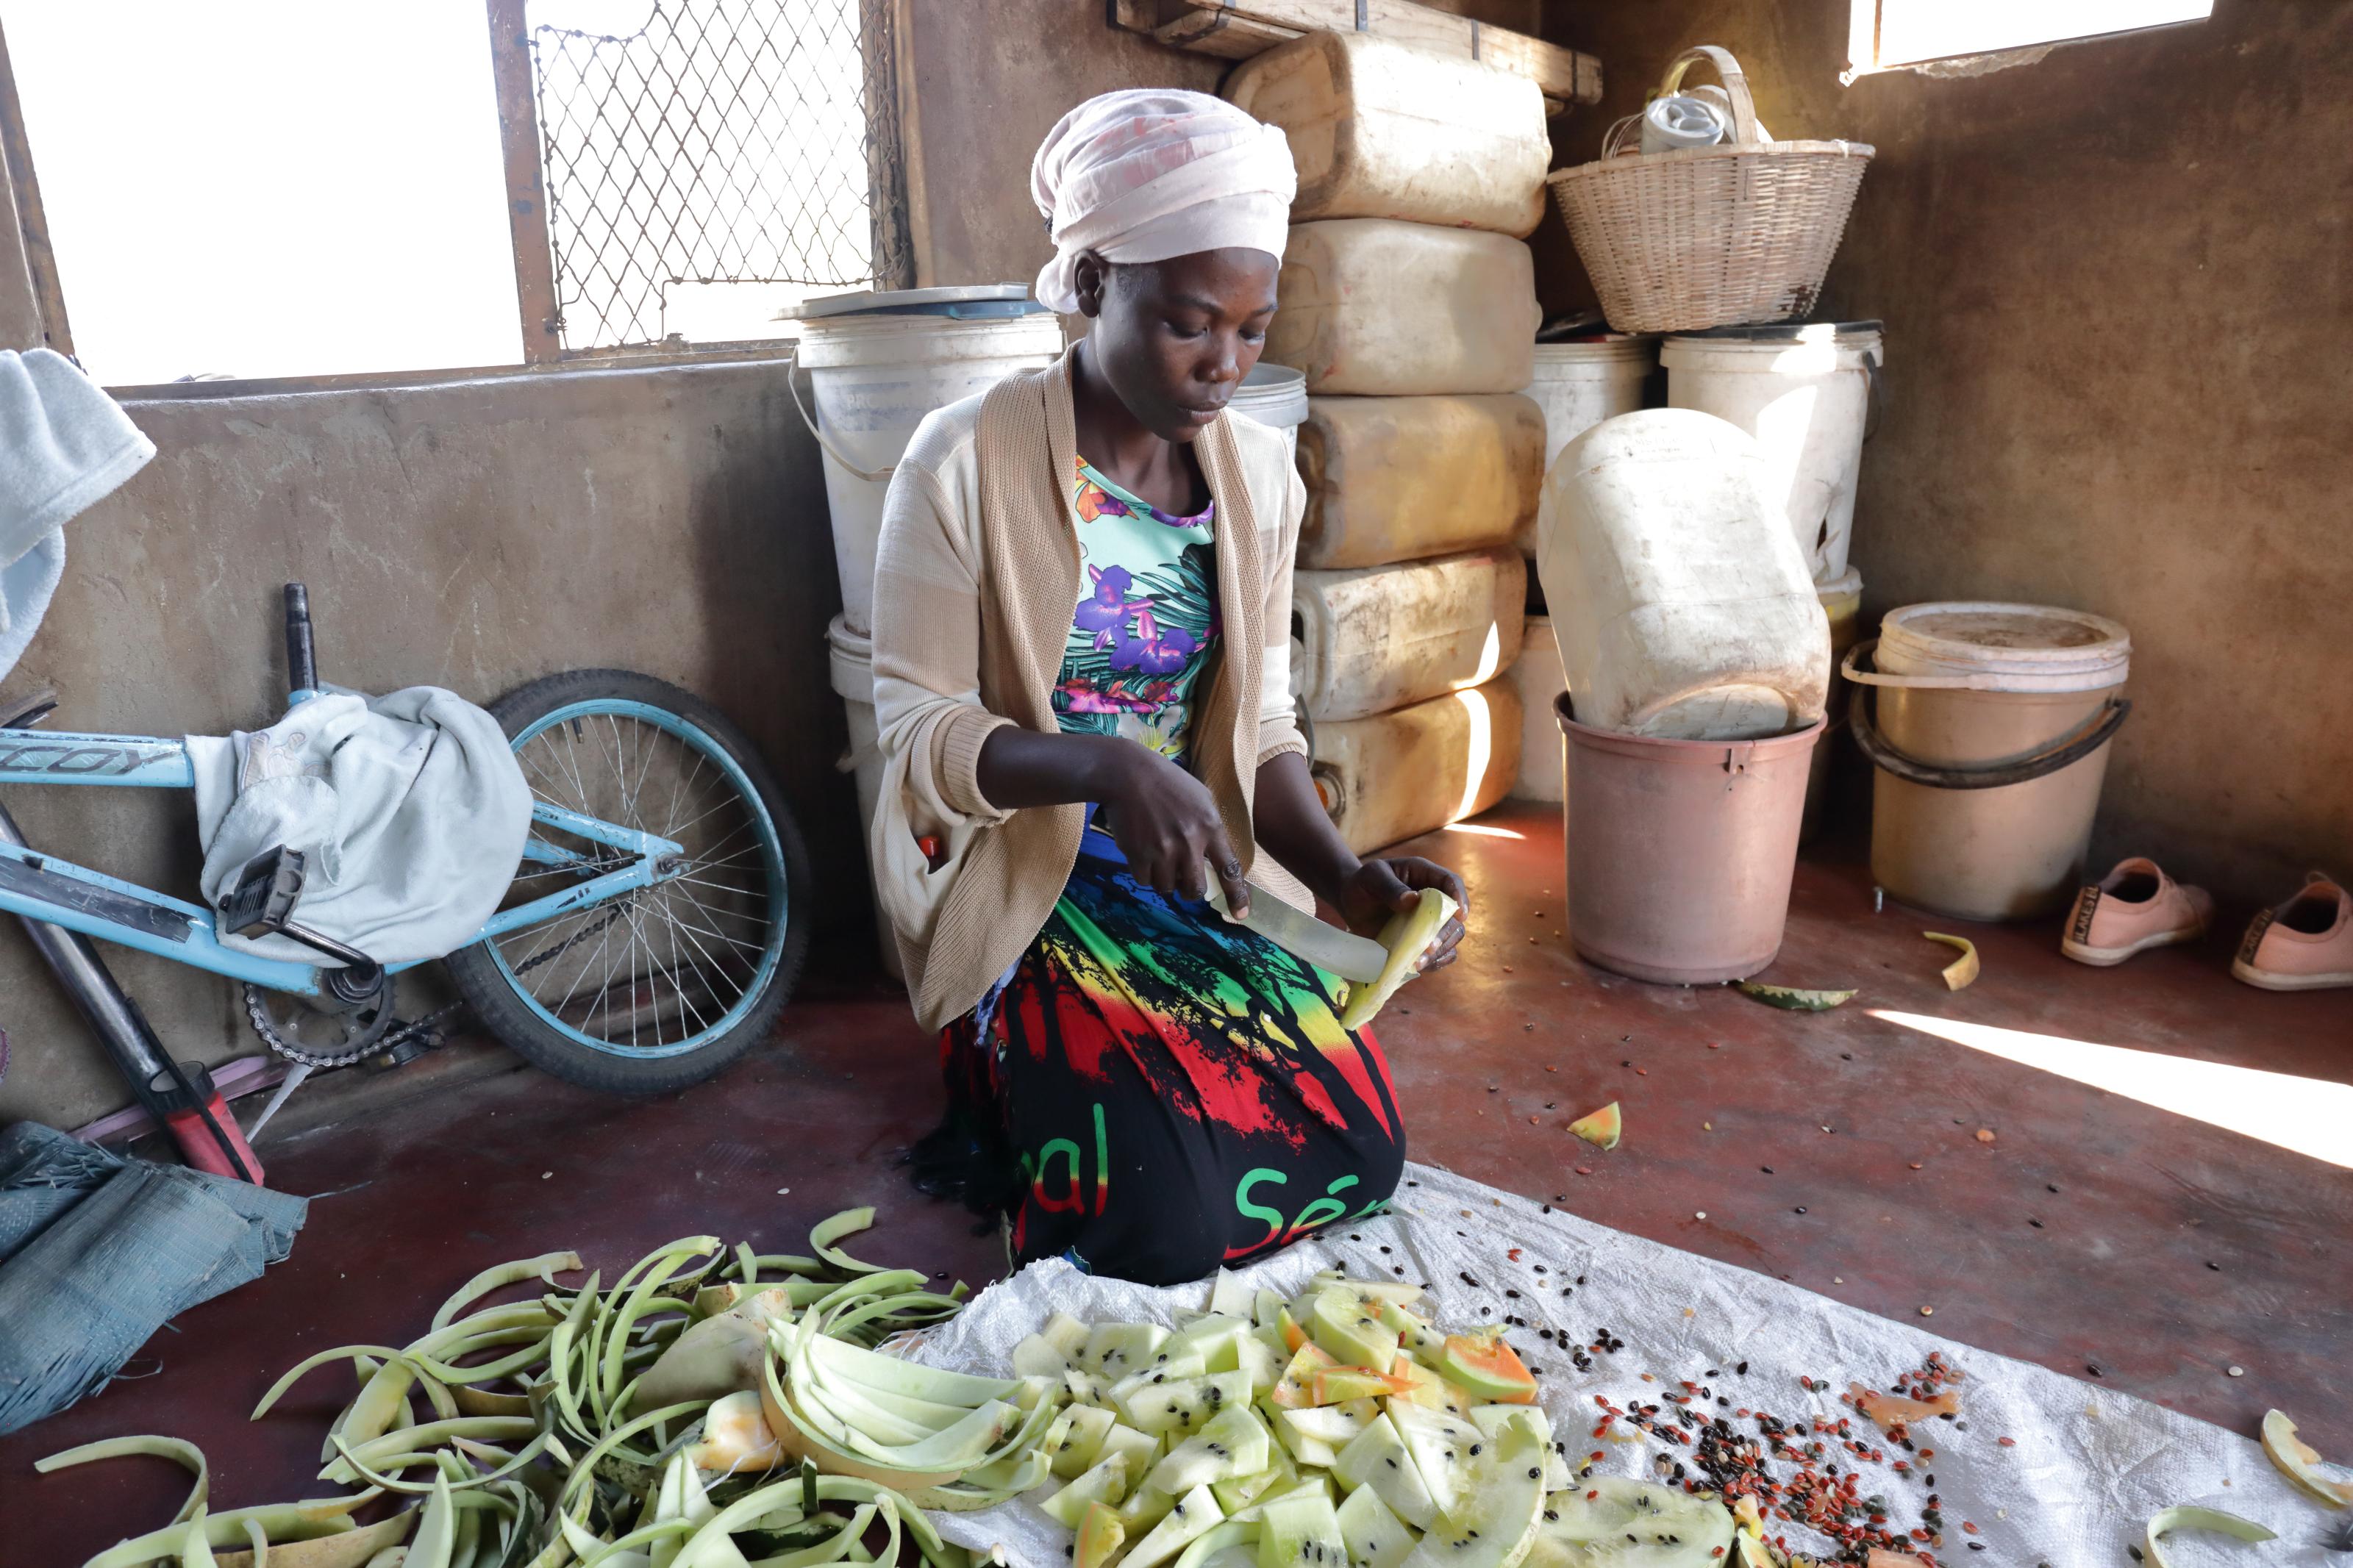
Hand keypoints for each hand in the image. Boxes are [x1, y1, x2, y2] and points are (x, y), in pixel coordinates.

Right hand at [1096, 745, 1252, 913]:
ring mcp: (1162, 850)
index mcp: (1210, 826)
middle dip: (1191, 891)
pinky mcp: (1138, 854)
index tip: (1240, 915)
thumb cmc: (1168, 782)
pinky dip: (1145, 874)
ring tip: (1159, 859)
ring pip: (1167, 888)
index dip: (1236, 895)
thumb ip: (1211, 826)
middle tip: (1184, 882)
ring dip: (1165, 880)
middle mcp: (1189, 842)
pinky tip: (1143, 854)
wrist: (1128, 774)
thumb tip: (1215, 856)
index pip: (1229, 868)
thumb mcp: (1201, 797)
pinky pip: (1145, 881)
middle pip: (1195, 889)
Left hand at [1336, 857, 1468, 970]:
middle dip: (1447, 934)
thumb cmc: (1362, 884)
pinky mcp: (1419, 942)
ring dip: (1440, 952)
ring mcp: (1428, 924)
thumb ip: (1390, 887)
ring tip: (1419, 962)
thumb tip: (1413, 900)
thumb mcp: (1371, 877)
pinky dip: (1433, 963)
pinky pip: (1438, 956)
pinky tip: (1417, 966)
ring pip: (1450, 939)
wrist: (1350, 903)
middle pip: (1454, 918)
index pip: (1451, 882)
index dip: (1460, 896)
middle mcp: (1433, 902)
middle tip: (1430, 946)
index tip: (1460, 913)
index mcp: (1425, 876)